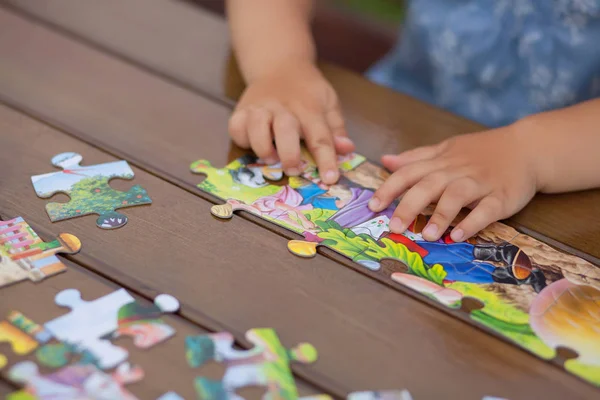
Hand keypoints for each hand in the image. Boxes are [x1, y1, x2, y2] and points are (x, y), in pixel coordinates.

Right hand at [228, 62, 354, 183]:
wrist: (279, 65)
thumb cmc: (307, 92)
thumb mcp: (328, 103)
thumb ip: (336, 129)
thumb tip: (347, 149)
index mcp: (309, 108)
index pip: (320, 136)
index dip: (326, 159)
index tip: (331, 179)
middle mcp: (283, 107)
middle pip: (286, 130)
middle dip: (289, 154)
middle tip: (294, 170)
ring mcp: (260, 108)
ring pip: (256, 127)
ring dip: (263, 147)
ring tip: (271, 159)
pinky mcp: (241, 110)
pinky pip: (236, 127)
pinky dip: (242, 139)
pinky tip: (253, 144)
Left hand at [368, 126, 538, 241]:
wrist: (528, 147)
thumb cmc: (481, 151)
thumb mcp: (446, 149)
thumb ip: (416, 157)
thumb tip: (386, 161)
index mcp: (441, 161)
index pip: (409, 172)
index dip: (389, 188)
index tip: (372, 206)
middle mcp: (457, 171)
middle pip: (428, 185)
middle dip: (409, 205)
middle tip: (393, 227)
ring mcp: (480, 183)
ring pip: (456, 196)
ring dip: (440, 215)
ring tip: (426, 235)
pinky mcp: (502, 196)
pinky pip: (486, 209)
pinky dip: (472, 222)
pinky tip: (458, 236)